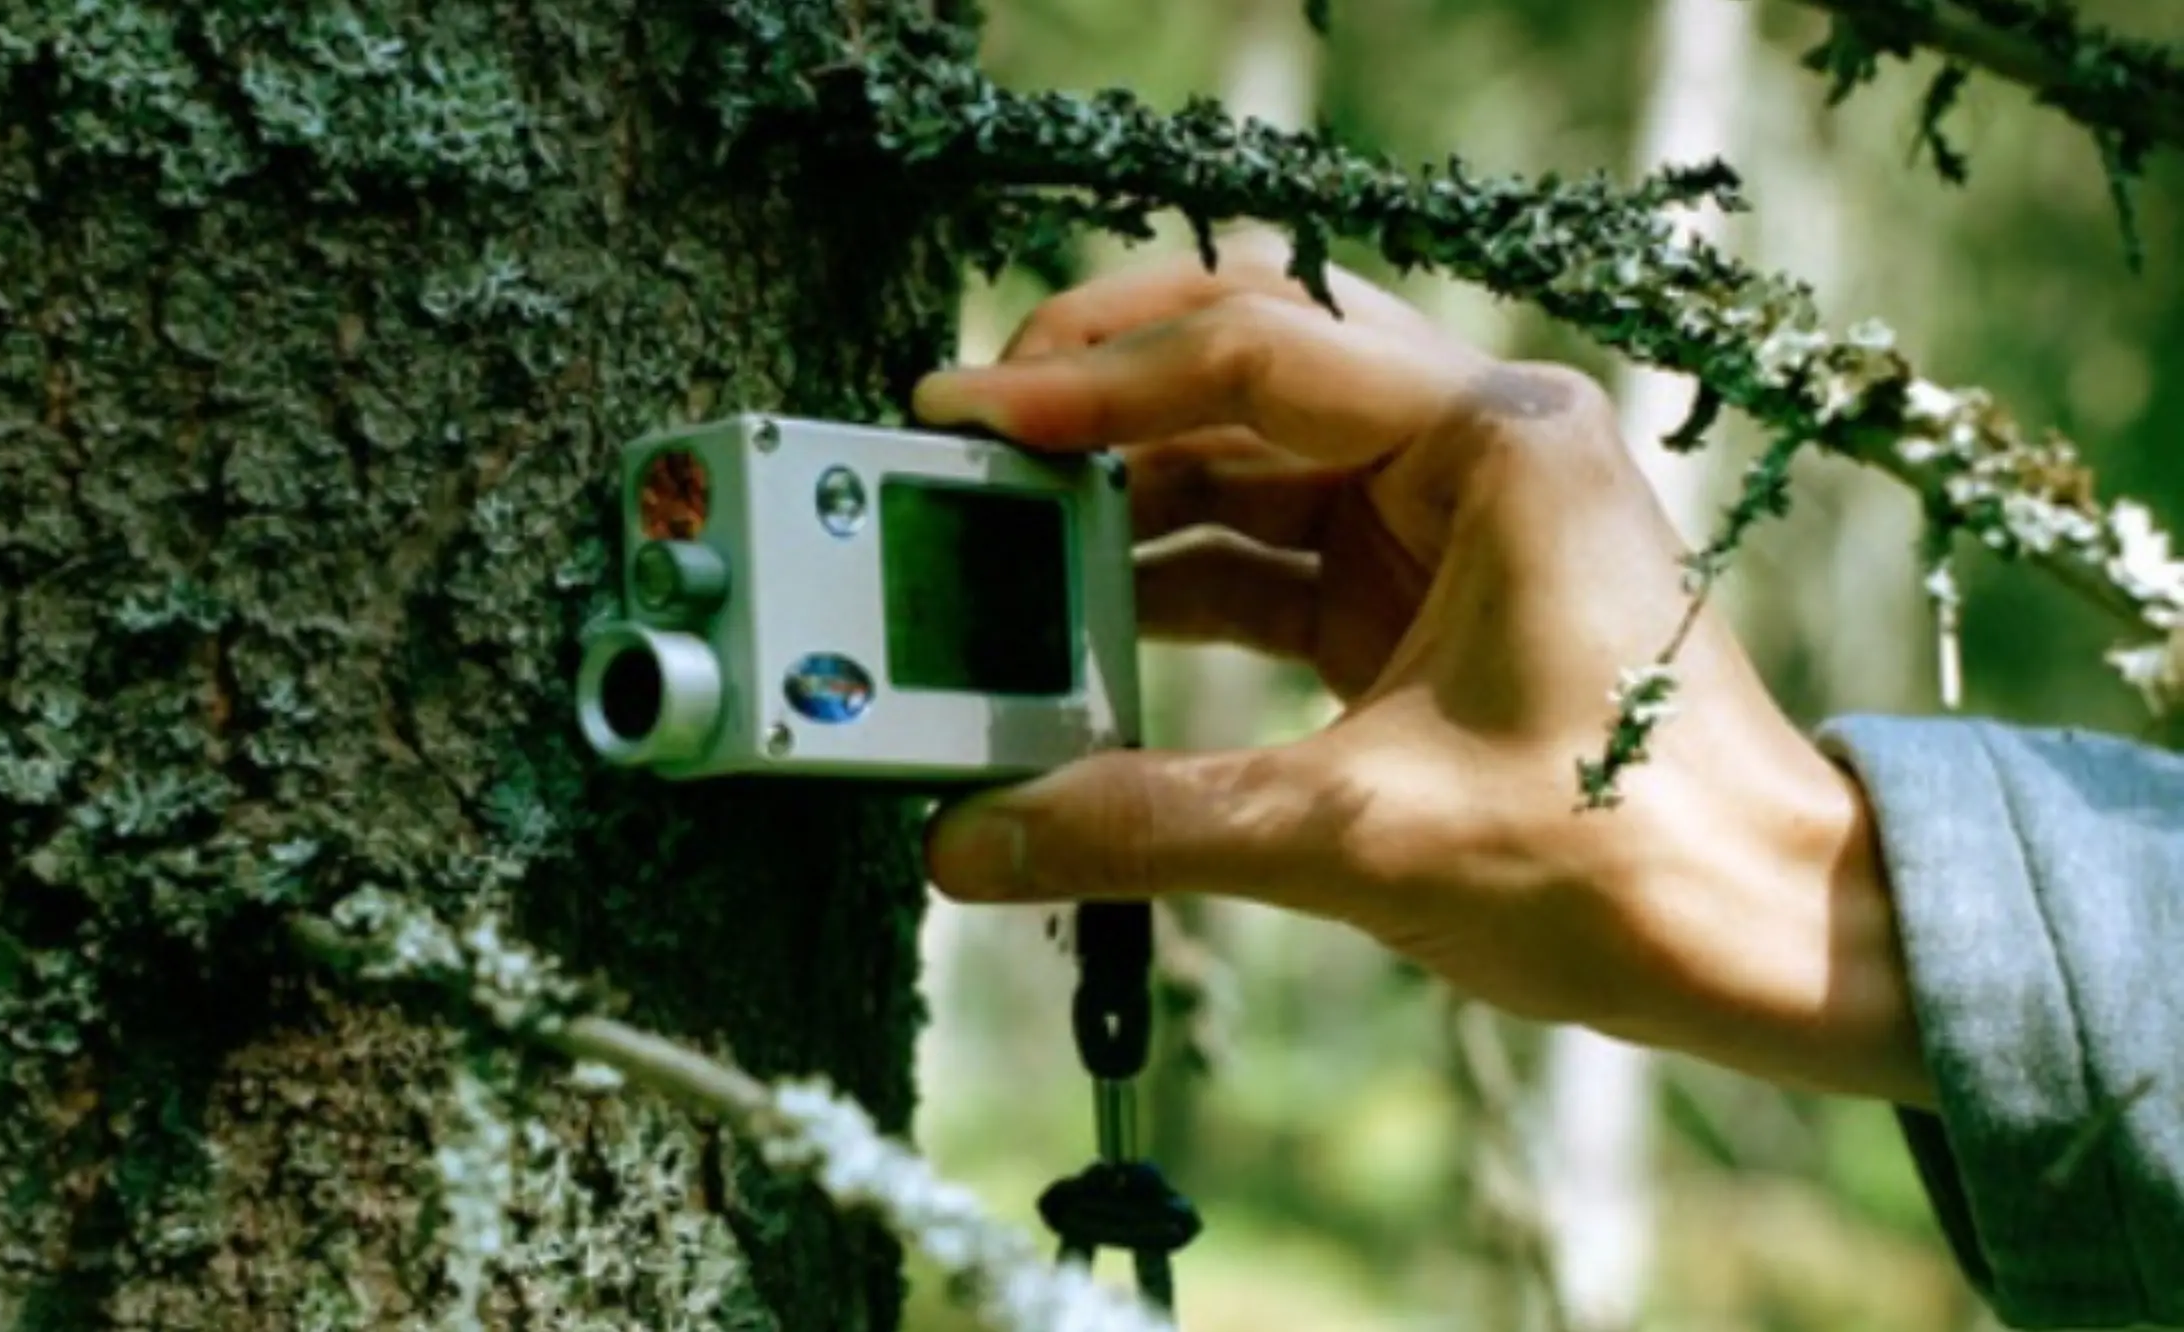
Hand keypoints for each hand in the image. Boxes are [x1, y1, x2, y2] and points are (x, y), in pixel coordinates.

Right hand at [912, 242, 1932, 1106]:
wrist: (1777, 945)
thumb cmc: (1636, 864)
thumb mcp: (1363, 835)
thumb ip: (1148, 823)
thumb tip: (973, 843)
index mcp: (1498, 441)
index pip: (1256, 351)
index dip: (1093, 383)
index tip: (971, 416)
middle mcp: (1478, 445)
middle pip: (1250, 359)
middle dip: (1102, 389)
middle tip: (972, 429)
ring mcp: (1451, 515)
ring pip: (1250, 454)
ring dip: (1126, 491)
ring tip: (1002, 530)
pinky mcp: (1425, 593)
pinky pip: (1268, 548)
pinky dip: (1172, 575)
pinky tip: (1081, 615)